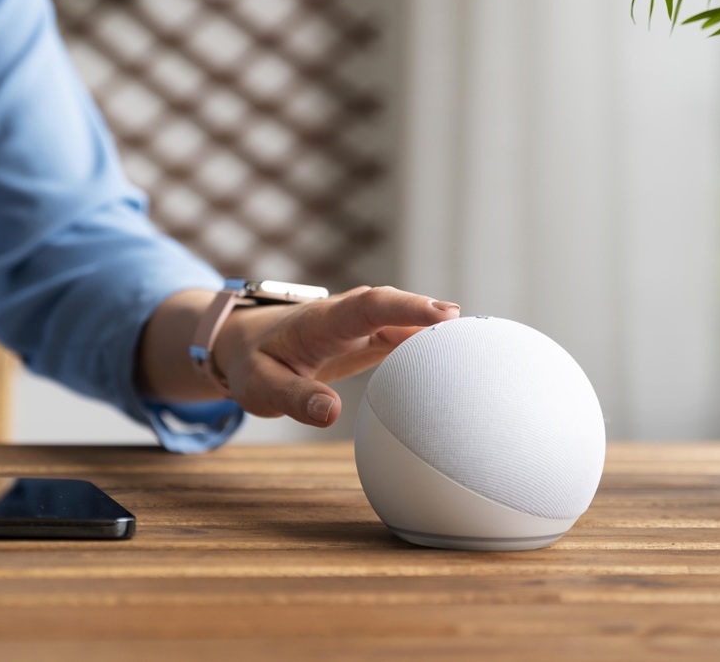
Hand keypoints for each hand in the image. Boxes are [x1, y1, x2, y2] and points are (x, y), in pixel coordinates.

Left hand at [214, 286, 460, 426]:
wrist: (245, 343)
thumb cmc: (253, 365)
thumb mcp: (261, 389)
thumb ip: (294, 399)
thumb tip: (330, 414)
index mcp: (320, 322)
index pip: (368, 306)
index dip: (407, 307)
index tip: (442, 314)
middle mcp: (344, 315)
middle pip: (392, 305)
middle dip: (429, 312)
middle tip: (468, 328)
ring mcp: (358, 324)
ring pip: (401, 318)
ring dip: (433, 326)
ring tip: (474, 344)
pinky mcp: (367, 336)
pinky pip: (401, 331)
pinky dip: (427, 339)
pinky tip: (455, 353)